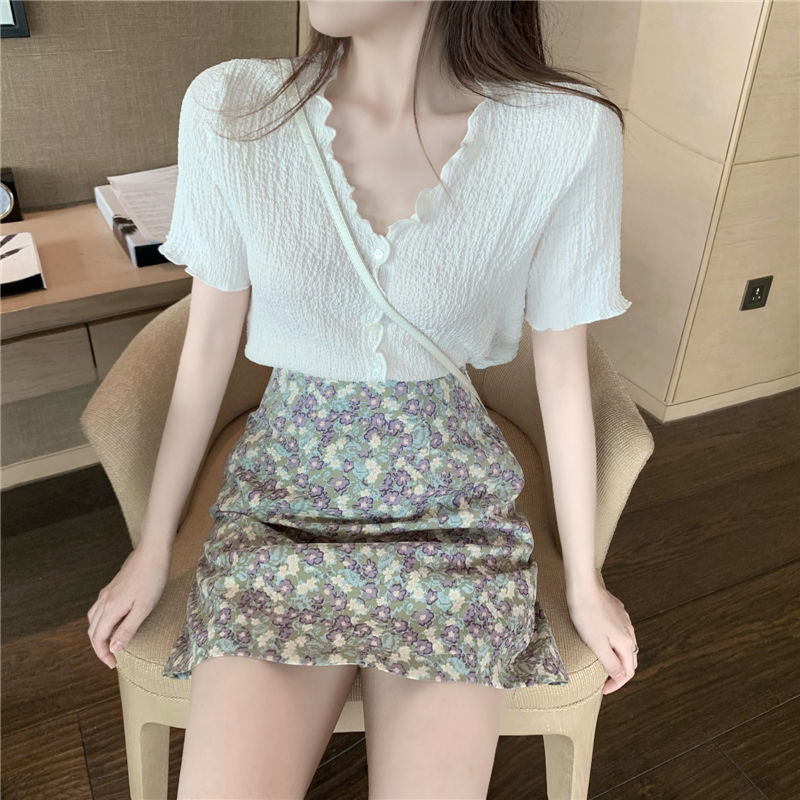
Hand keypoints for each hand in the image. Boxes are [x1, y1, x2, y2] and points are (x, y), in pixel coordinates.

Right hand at [86, 540, 170, 668]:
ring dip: (98, 634)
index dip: (103, 654)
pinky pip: (99, 609)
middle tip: (111, 659)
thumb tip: (113, 648)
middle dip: (99, 647)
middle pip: (92, 630)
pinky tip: (113, 621)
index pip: (98, 638)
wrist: (152, 552)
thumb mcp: (143, 608)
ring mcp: (107, 592)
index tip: (113, 664)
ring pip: (93, 618)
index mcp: (110, 609)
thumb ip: (127, 629)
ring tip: (110, 643)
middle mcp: (104, 601)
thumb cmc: (152, 579)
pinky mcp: (113, 586)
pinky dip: (101, 621)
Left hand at [566, 580, 637, 694]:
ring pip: (625, 645)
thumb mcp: (597, 644)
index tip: (602, 690)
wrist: (584, 587)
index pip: (628, 672)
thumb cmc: (587, 615)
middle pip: (629, 660)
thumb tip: (620, 676)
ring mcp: (624, 620)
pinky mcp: (617, 611)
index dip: (616, 684)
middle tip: (603, 681)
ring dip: (617, 658)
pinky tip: (603, 641)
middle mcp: (629, 632)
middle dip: (619, 673)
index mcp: (626, 643)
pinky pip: (619, 632)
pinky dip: (614, 643)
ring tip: (603, 664)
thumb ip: (611, 663)